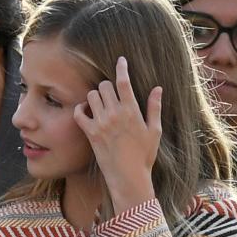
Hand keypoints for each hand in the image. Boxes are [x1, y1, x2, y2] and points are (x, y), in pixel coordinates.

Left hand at [73, 57, 161, 213]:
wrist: (128, 176)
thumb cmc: (144, 155)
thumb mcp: (154, 130)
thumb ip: (154, 108)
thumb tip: (158, 88)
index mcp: (132, 111)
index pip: (123, 82)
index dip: (121, 67)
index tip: (120, 60)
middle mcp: (114, 114)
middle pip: (104, 86)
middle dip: (107, 86)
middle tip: (111, 93)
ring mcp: (100, 123)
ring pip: (91, 96)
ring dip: (95, 96)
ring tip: (100, 103)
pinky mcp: (90, 133)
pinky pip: (78, 113)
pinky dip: (80, 109)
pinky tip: (87, 111)